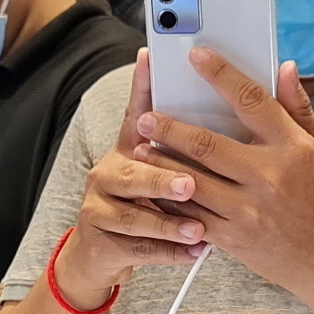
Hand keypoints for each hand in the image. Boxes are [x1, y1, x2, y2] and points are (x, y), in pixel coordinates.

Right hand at [54, 52, 209, 311]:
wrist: (103, 252)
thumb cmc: (149, 203)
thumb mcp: (164, 169)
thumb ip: (192, 140)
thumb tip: (214, 94)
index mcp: (130, 148)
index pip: (137, 111)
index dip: (143, 85)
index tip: (151, 58)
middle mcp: (110, 171)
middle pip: (134, 171)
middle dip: (163, 179)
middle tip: (192, 184)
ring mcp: (100, 206)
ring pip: (135, 216)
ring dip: (169, 223)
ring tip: (199, 230)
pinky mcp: (99, 240)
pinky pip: (137, 248)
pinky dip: (168, 253)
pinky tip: (194, 254)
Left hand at [133, 47, 313, 304]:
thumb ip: (298, 110)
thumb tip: (284, 67)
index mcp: (293, 149)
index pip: (252, 101)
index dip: (221, 75)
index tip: (196, 56)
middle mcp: (269, 177)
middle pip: (207, 144)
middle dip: (170, 128)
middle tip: (145, 116)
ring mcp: (248, 211)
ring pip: (192, 182)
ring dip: (161, 164)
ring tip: (140, 149)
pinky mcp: (234, 238)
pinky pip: (192, 216)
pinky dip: (171, 201)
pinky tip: (155, 189)